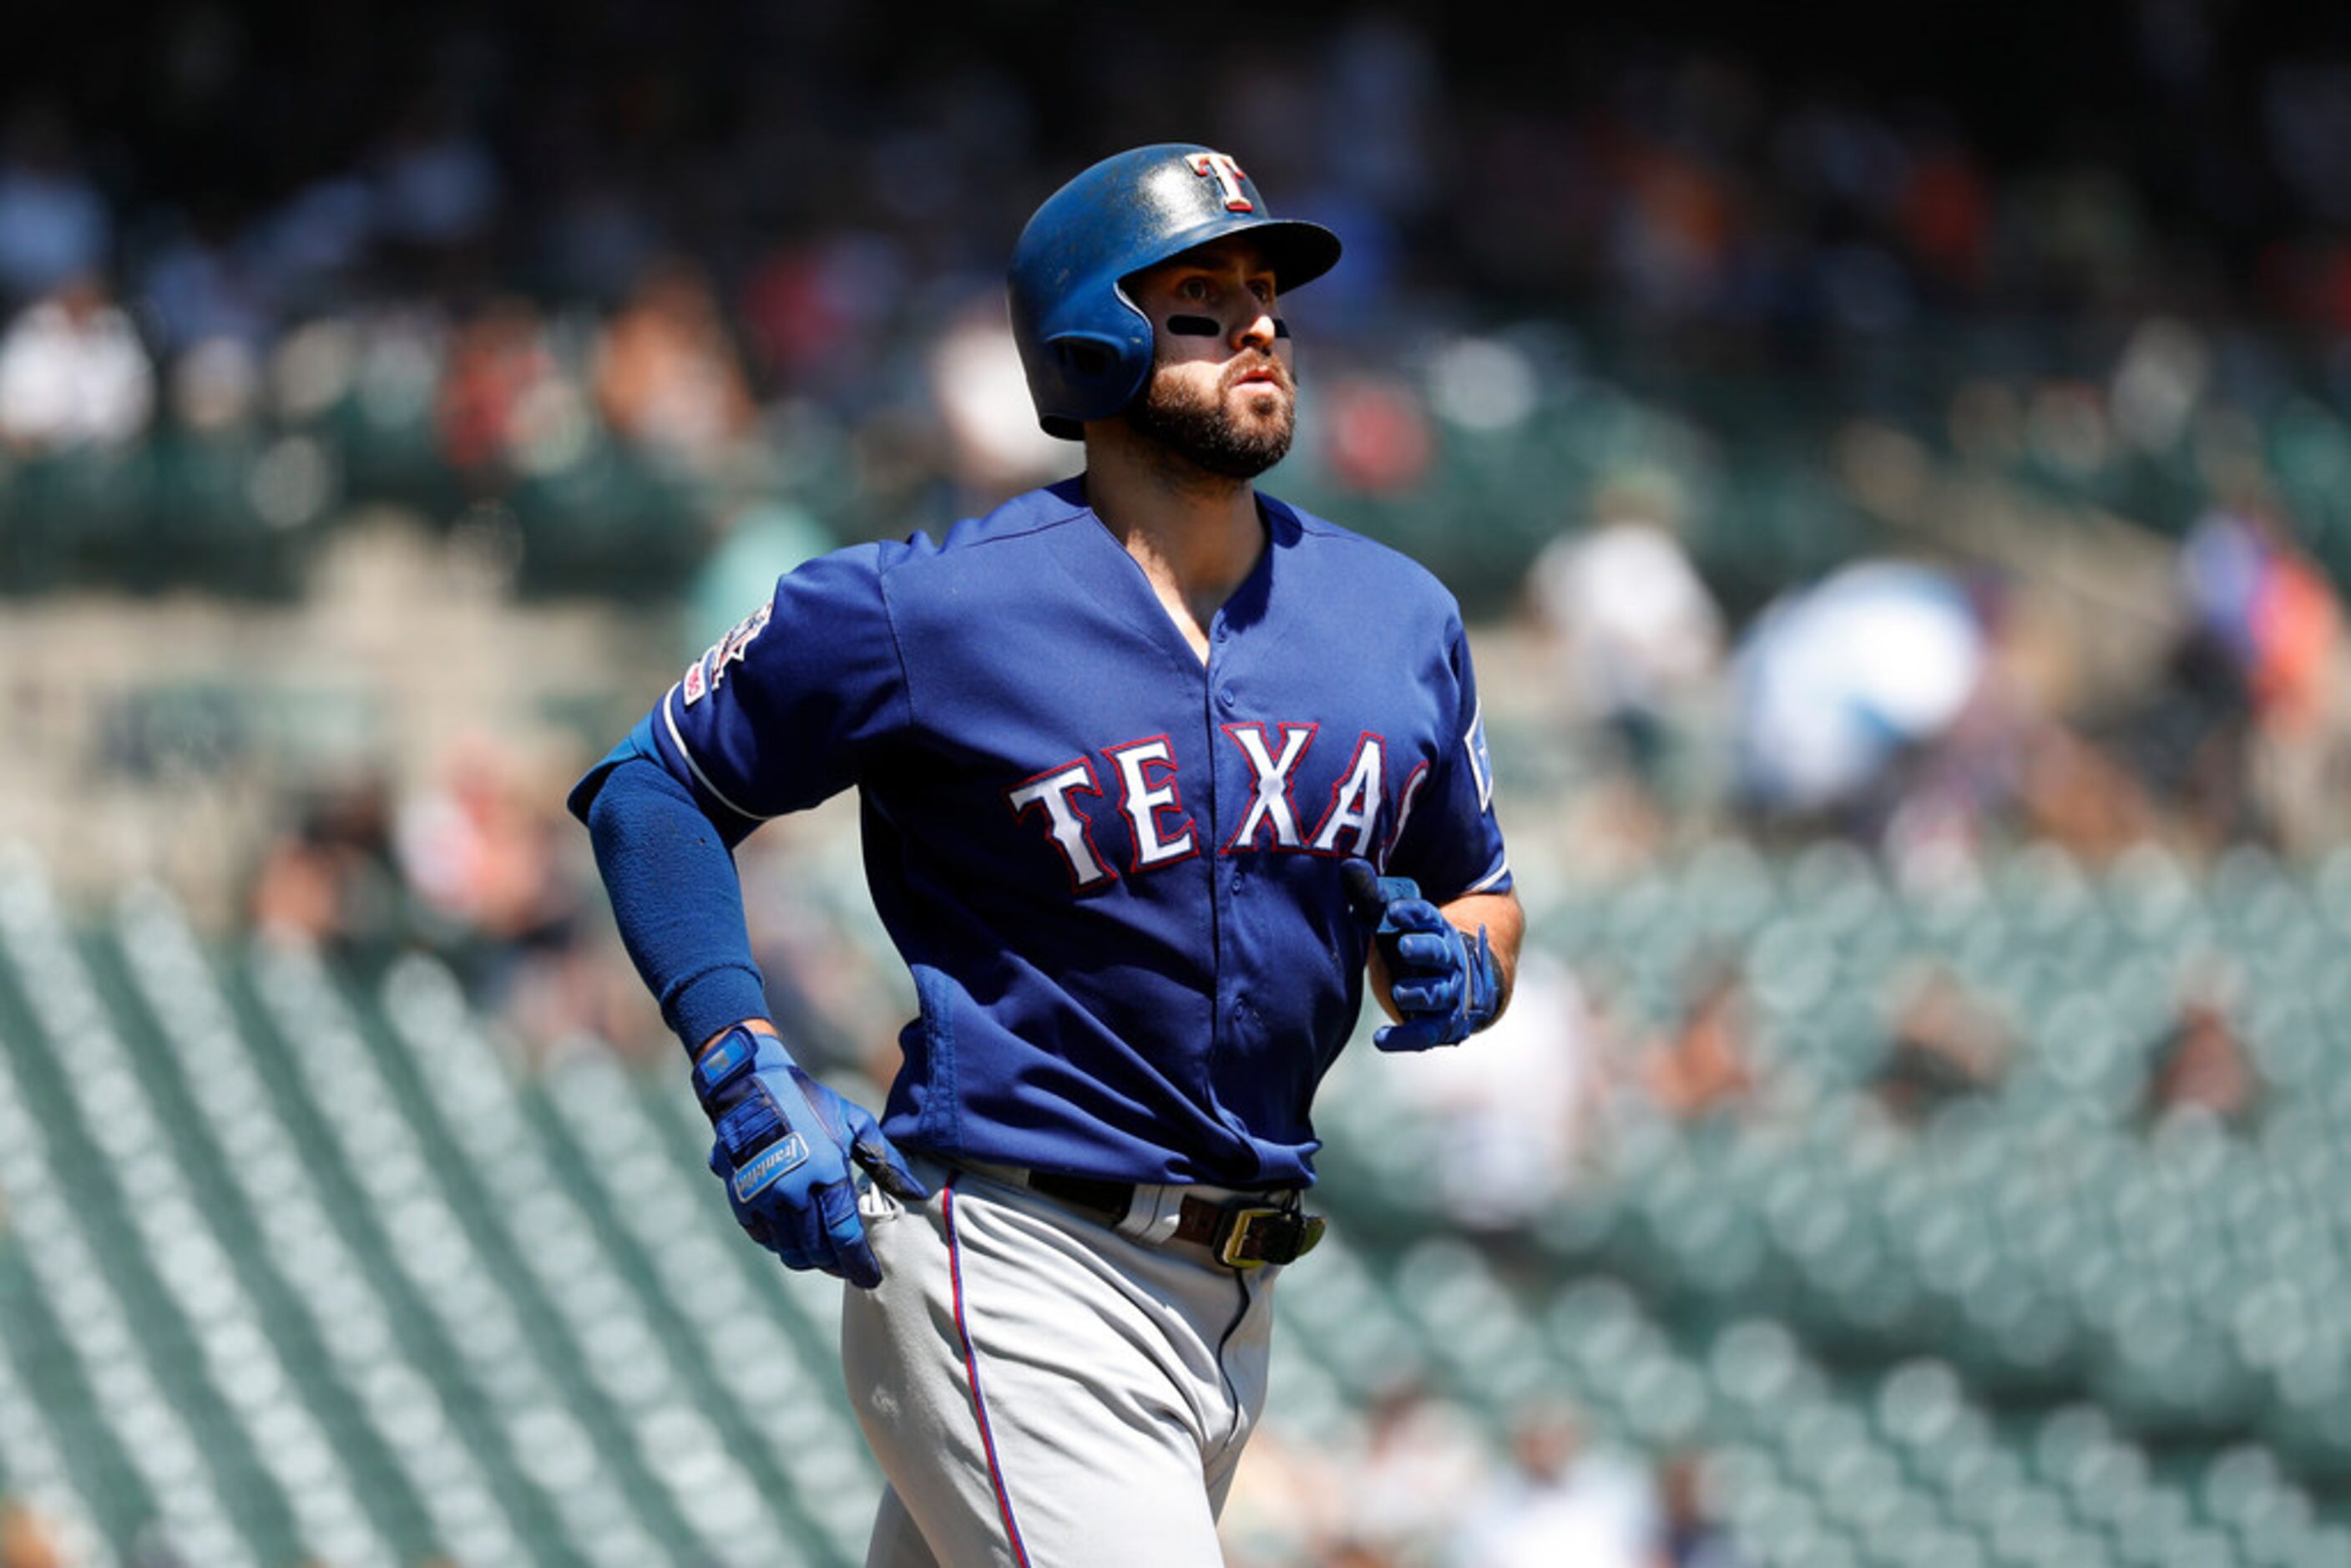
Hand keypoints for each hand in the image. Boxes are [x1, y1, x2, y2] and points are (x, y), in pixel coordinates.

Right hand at [692, 1025, 927, 1287]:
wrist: (749, 1086)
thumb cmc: (810, 1102)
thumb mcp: (855, 1123)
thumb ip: (886, 1162)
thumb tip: (916, 1192)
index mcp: (826, 1173)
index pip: (845, 1236)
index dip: (859, 1263)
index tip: (871, 1278)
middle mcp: (793, 1192)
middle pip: (817, 1250)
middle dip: (837, 1265)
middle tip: (850, 1267)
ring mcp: (763, 1198)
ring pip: (790, 1250)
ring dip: (809, 1258)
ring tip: (824, 1254)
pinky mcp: (741, 1199)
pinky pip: (765, 1238)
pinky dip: (782, 1244)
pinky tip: (795, 1237)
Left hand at [1341, 858, 1502, 1050]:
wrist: (1456, 980)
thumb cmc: (1413, 940)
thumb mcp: (1394, 918)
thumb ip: (1371, 896)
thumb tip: (1347, 864)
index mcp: (1436, 928)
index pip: (1427, 917)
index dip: (1412, 914)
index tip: (1393, 911)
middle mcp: (1447, 959)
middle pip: (1439, 953)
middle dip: (1424, 950)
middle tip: (1405, 946)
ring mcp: (1447, 993)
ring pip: (1437, 993)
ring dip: (1419, 992)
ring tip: (1399, 991)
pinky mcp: (1440, 1023)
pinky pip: (1425, 1032)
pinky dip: (1405, 1038)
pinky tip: (1380, 1040)